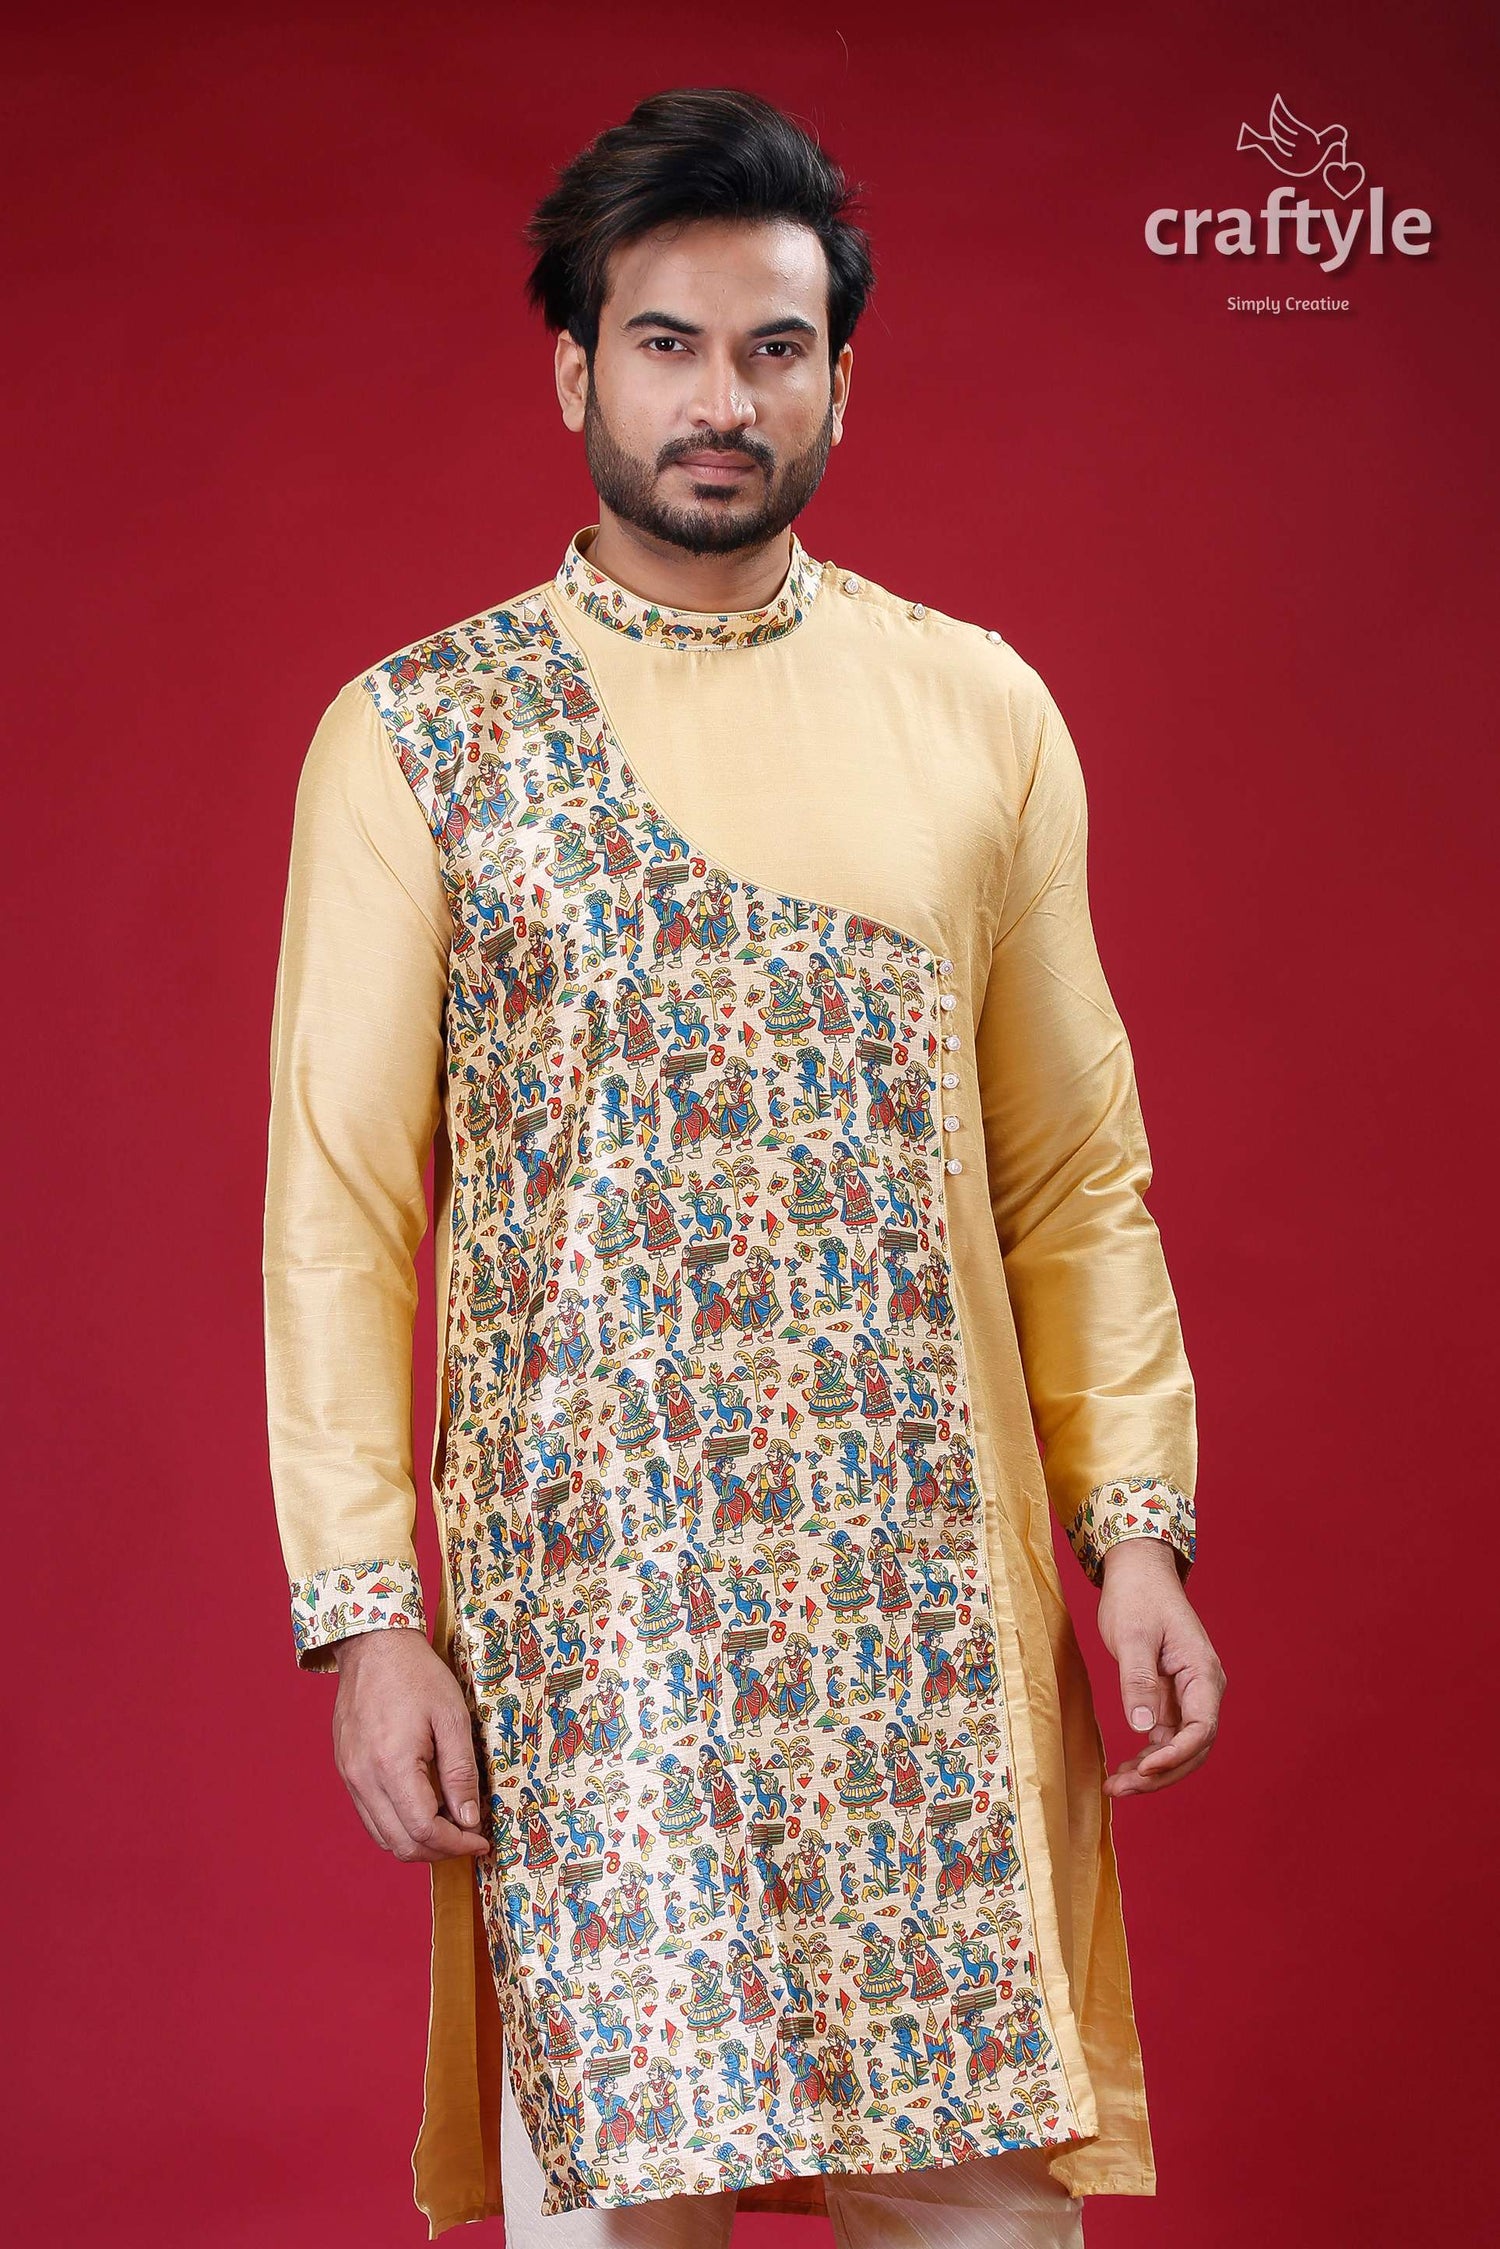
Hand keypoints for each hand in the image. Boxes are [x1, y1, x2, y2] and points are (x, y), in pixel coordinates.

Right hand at [330, 1628, 492, 1861]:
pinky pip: (370, 1815)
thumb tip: (469, 1819)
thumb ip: (461, 1772)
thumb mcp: (452, 1717)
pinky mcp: (346, 1769)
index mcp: (392, 1766)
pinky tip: (422, 1807)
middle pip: (400, 1844)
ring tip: (448, 1826)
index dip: (456, 1845)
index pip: (424, 1831)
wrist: (374, 1645)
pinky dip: (397, 1824)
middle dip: (439, 1851)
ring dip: (416, 1842)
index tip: (480, 1841)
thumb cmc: (416, 1674)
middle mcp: (363, 1778)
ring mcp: (350, 1776)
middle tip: (467, 1838)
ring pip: (382, 1836)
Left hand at [1095, 1537, 1226, 1796]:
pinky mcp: (1170, 1696)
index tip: (1146, 1771)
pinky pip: (1165, 1736)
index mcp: (1202, 1673)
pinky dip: (1147, 1756)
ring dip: (1153, 1771)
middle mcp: (1202, 1689)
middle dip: (1161, 1774)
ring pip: (1180, 1747)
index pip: (1202, 1728)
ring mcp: (1188, 1695)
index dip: (1177, 1755)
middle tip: (1121, 1789)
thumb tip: (1142, 1726)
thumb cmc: (1137, 1596)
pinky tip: (1123, 1770)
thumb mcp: (1133, 1635)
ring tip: (1116, 1787)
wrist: (1137, 1572)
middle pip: (1194, 1747)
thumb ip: (1139, 1679)